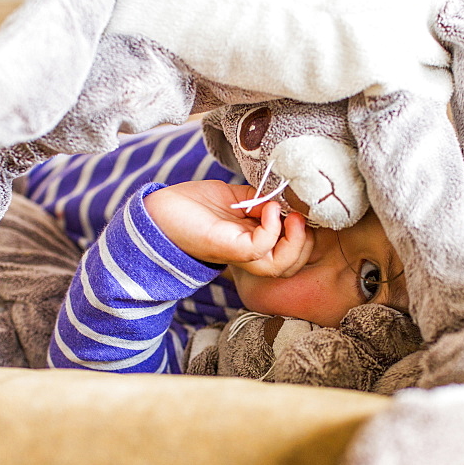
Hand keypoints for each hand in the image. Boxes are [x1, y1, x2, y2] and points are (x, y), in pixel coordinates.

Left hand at [144, 180, 313, 276]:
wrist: (159, 210)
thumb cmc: (193, 205)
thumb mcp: (236, 198)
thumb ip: (260, 200)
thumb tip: (284, 197)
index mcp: (252, 243)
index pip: (289, 254)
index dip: (302, 236)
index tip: (299, 211)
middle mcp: (247, 254)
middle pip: (289, 267)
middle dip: (304, 242)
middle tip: (298, 215)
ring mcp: (238, 253)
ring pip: (279, 266)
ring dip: (294, 241)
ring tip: (289, 215)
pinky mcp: (227, 247)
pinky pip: (259, 248)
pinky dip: (271, 227)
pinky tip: (266, 207)